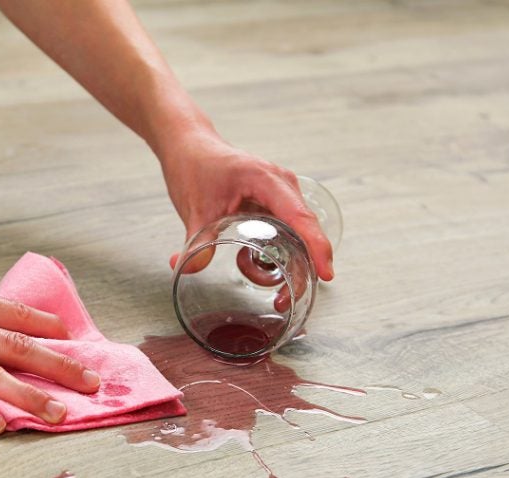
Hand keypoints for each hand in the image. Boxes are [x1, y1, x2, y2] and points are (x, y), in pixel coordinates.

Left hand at [159, 128, 334, 280]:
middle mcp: (282, 185)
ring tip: (272, 292)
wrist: (189, 147)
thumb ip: (194, 243)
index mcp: (266, 180)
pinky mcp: (275, 203)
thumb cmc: (195, 167)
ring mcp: (281, 194)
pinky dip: (277, 253)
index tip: (325, 273)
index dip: (315, 246)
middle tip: (282, 299)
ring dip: (289, 264)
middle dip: (300, 268)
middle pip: (303, 231)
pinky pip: (287, 232)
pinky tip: (253, 266)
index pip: (299, 216)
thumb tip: (183, 269)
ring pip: (297, 235)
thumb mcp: (194, 209)